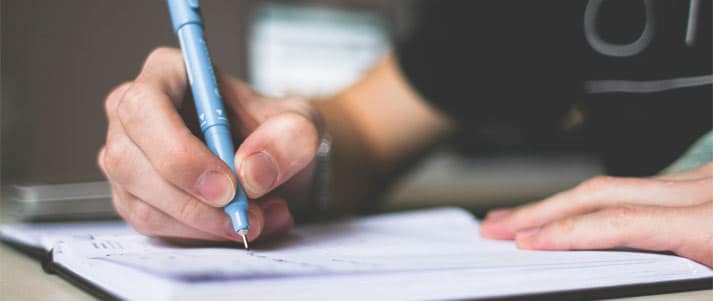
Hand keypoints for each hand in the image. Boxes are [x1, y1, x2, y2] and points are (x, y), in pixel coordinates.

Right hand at [98, 48, 321, 243]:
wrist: (273, 164)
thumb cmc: (277, 133)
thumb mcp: (302, 125)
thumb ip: (289, 138)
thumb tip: (251, 172)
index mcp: (168, 73)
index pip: (145, 107)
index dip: (179, 152)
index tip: (227, 186)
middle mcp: (134, 113)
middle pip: (129, 161)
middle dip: (191, 201)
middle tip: (244, 217)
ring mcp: (127, 157)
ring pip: (141, 202)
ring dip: (203, 224)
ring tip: (258, 219)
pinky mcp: (133, 196)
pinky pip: (153, 226)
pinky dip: (199, 235)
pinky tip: (237, 225)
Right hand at [480, 162, 712, 266]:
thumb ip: (672, 271)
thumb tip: (608, 254)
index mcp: (712, 224)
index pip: (619, 223)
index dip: (564, 232)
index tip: (524, 244)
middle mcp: (704, 191)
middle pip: (601, 193)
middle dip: (540, 210)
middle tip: (497, 226)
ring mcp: (703, 179)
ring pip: (613, 184)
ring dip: (561, 202)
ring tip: (522, 219)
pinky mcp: (704, 178)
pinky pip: (638, 184)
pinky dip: (596, 199)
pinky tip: (574, 209)